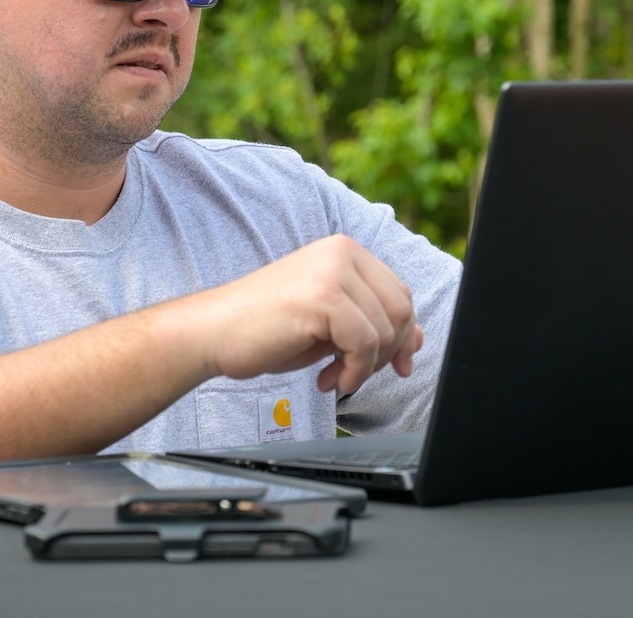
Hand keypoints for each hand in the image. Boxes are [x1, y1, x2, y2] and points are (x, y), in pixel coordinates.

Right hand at [189, 234, 422, 395]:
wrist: (214, 333)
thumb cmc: (266, 329)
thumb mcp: (330, 324)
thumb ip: (371, 322)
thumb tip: (418, 339)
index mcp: (345, 251)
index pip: (399, 294)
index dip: (404, 335)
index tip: (394, 366)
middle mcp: (342, 252)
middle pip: (401, 309)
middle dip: (388, 353)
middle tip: (356, 375)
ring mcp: (333, 271)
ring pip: (386, 330)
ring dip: (365, 367)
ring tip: (334, 376)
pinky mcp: (324, 296)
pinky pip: (365, 343)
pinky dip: (354, 372)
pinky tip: (328, 380)